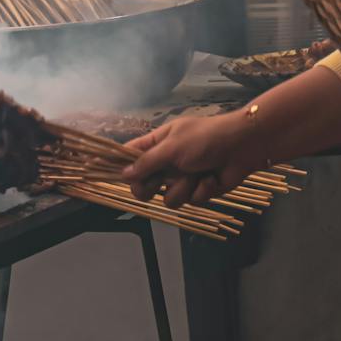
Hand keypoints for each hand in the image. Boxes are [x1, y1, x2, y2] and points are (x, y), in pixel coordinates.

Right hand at [122, 114, 257, 208]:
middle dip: (151, 187)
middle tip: (157, 183)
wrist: (242, 147)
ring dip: (183, 188)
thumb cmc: (205, 139)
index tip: (97, 171)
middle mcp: (167, 161)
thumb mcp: (172, 147)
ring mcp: (182, 177)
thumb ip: (146, 162)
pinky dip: (200, 191)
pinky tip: (211, 179)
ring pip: (167, 197)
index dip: (118, 165)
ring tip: (197, 174)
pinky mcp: (198, 191)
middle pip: (144, 184)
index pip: (130, 156)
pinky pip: (188, 201)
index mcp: (158, 143)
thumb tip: (123, 174)